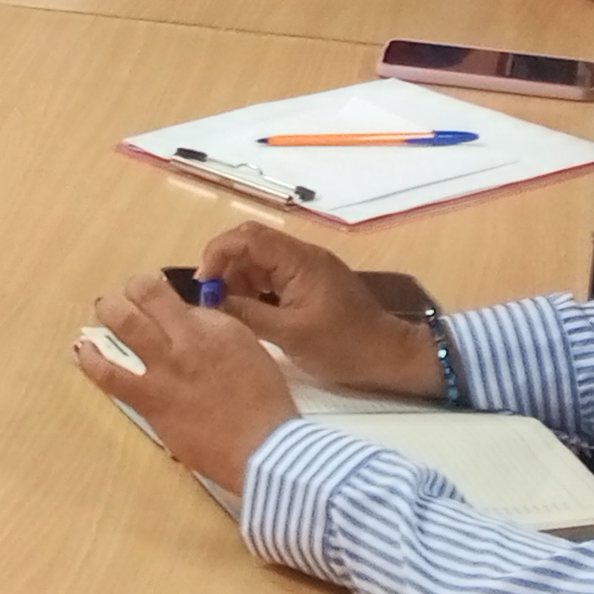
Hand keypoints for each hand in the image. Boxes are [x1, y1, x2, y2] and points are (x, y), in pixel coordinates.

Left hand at [71, 276, 304, 495]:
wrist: (262, 447)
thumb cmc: (265, 403)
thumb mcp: (249, 351)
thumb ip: (217, 331)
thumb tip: (187, 322)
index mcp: (216, 326)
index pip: (176, 297)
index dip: (159, 294)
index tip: (154, 300)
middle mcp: (187, 338)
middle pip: (145, 297)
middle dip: (129, 292)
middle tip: (123, 298)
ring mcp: (164, 368)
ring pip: (124, 324)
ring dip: (109, 312)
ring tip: (102, 312)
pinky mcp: (148, 399)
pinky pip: (109, 375)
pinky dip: (92, 360)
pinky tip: (83, 351)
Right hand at [198, 221, 444, 397]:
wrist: (388, 355)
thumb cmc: (342, 346)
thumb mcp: (289, 334)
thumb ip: (247, 313)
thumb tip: (210, 302)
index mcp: (299, 261)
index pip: (247, 238)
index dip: (218, 254)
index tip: (205, 285)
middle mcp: (303, 256)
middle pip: (251, 243)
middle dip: (226, 266)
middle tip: (214, 298)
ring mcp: (307, 268)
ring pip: (260, 259)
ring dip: (239, 279)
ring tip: (231, 309)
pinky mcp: (310, 283)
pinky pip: (273, 275)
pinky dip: (255, 288)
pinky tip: (251, 311)